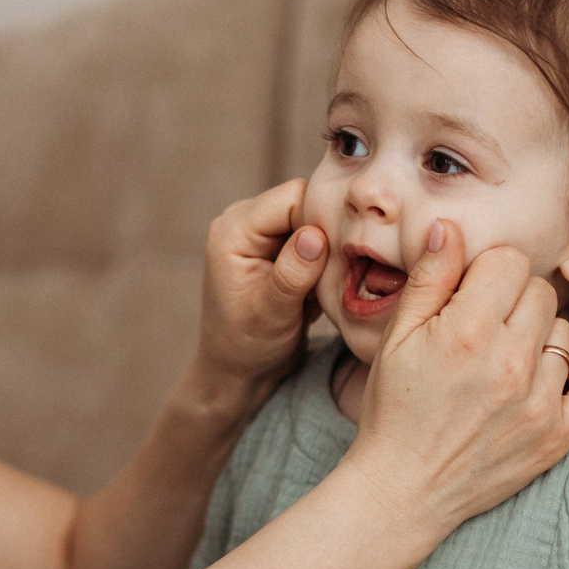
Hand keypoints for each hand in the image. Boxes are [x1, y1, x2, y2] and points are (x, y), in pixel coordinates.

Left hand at [198, 179, 328, 392]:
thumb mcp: (271, 314)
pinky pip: (312, 237)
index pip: (293, 197)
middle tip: (328, 278)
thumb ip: (292, 274)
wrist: (238, 370)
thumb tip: (316, 236)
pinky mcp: (275, 246)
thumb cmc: (248, 347)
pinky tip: (314, 289)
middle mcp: (244, 221)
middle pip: (305, 203)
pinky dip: (321, 261)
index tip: (335, 259)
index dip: (321, 222)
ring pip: (312, 220)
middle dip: (325, 237)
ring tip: (317, 289)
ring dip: (325, 252)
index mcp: (233, 230)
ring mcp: (260, 232)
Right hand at [343, 223, 568, 545]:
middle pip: (541, 292)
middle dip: (512, 301)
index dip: (485, 273)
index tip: (467, 296)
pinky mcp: (557, 435)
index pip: (510, 261)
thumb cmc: (393, 410)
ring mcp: (539, 401)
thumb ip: (429, 278)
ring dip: (539, 340)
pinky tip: (551, 379)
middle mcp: (510, 363)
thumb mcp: (396, 338)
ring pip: (565, 333)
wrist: (401, 489)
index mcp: (468, 331)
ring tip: (503, 364)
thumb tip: (451, 227)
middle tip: (482, 331)